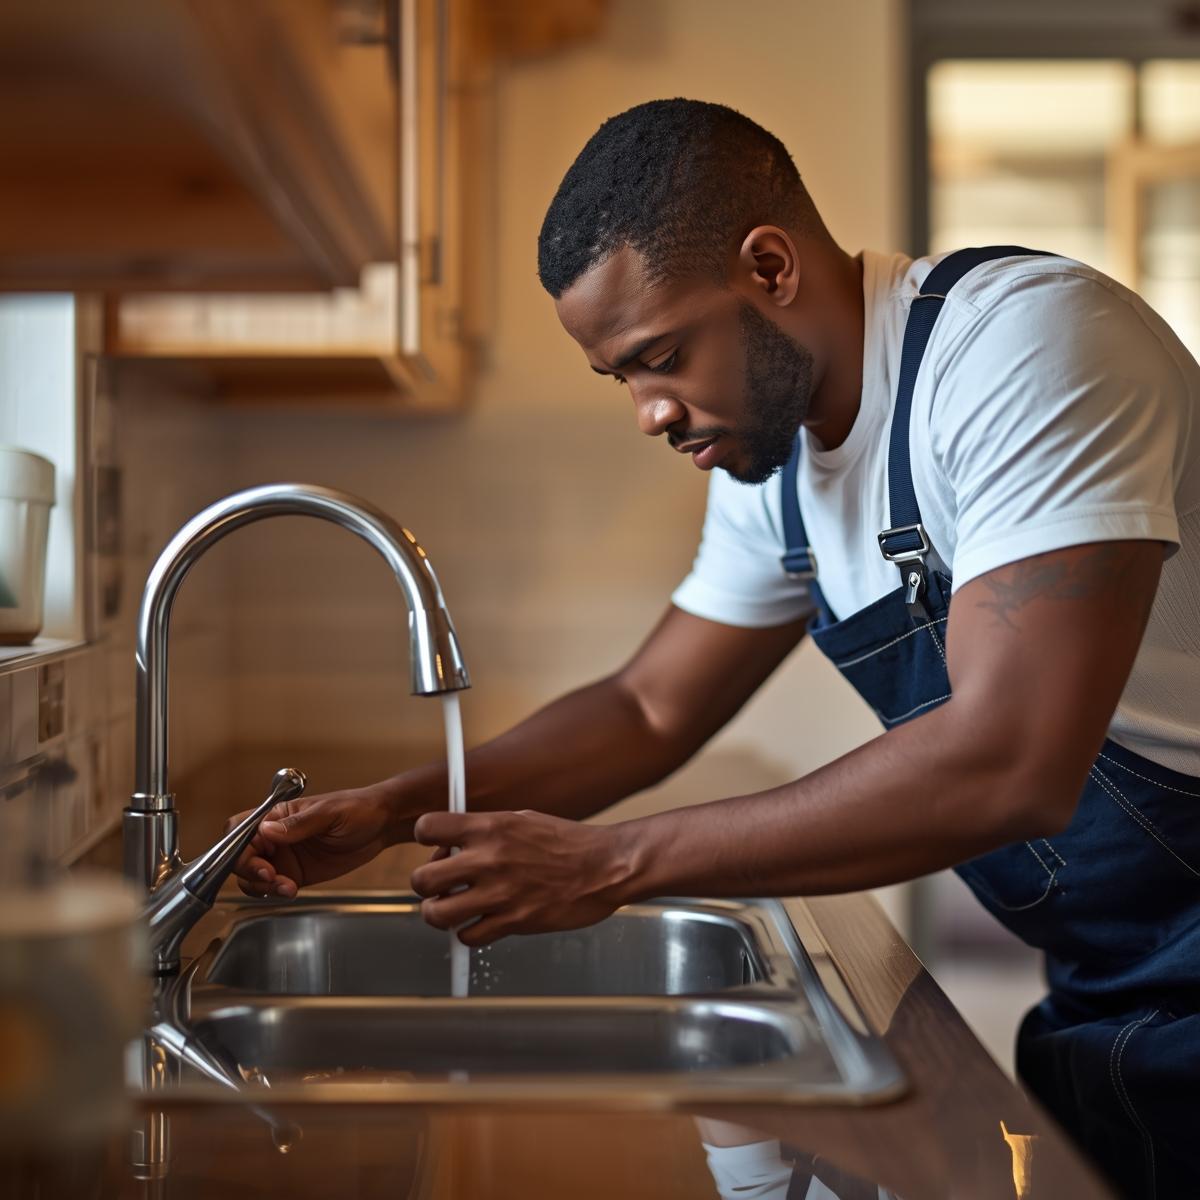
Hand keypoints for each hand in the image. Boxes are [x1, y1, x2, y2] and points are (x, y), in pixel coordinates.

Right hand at [229, 784, 402, 897]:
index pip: (240, 830)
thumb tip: (267, 829)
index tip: (259, 862)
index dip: (239, 848)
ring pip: (252, 877)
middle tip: (273, 878)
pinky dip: (274, 893)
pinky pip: (272, 888)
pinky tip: (291, 890)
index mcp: (277, 815)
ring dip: (262, 887)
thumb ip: (299, 823)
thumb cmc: (358, 809)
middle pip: (240, 857)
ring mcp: (283, 856)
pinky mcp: (294, 874)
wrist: (381, 826)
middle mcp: (275, 836)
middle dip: (250, 872)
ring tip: (288, 887)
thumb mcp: (330, 813)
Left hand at [409, 810, 635, 945]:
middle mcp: (488, 859)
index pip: (427, 828)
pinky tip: (481, 924)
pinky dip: (468, 934)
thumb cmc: (569, 841)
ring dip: (439, 914)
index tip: (438, 847)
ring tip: (451, 910)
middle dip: (425, 884)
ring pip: (436, 914)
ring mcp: (499, 893)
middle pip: (422, 878)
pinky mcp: (513, 922)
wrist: (606, 866)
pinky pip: (468, 937)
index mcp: (490, 827)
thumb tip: (458, 841)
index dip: (426, 839)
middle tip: (441, 886)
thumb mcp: (523, 819)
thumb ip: (488, 829)